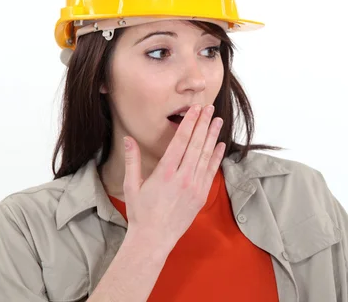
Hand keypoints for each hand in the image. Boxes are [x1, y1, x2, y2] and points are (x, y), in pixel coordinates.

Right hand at [122, 104, 224, 252]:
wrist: (154, 239)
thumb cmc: (140, 213)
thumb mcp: (131, 185)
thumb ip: (132, 160)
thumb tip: (127, 139)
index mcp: (164, 173)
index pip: (180, 141)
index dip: (189, 122)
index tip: (195, 109)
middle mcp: (182, 178)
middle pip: (196, 144)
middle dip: (203, 124)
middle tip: (209, 108)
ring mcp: (194, 187)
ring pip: (206, 156)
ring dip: (212, 136)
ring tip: (217, 120)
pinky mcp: (201, 195)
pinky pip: (211, 171)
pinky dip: (216, 156)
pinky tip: (220, 144)